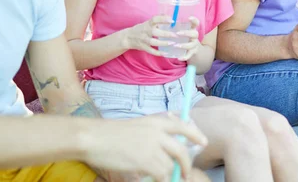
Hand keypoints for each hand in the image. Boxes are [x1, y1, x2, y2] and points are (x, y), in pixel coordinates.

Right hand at [86, 114, 207, 181]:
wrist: (94, 137)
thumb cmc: (110, 133)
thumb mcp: (137, 125)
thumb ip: (153, 132)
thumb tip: (166, 144)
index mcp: (156, 121)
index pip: (183, 126)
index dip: (195, 135)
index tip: (203, 142)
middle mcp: (158, 133)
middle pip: (182, 150)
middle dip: (186, 164)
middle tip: (185, 172)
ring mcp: (153, 147)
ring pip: (170, 166)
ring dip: (167, 174)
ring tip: (160, 177)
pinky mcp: (146, 161)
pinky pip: (161, 175)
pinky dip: (159, 180)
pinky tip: (152, 179)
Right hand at [123, 15, 176, 56]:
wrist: (128, 37)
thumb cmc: (141, 29)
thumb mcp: (148, 22)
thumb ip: (158, 19)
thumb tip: (169, 15)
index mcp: (147, 24)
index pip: (155, 19)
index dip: (163, 19)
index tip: (172, 20)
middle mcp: (145, 31)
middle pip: (155, 32)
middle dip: (165, 33)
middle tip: (175, 34)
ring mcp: (144, 40)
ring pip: (153, 42)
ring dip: (163, 43)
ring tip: (172, 43)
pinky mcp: (143, 47)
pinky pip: (151, 51)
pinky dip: (158, 53)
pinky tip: (166, 53)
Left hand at [173, 16, 201, 60]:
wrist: (192, 49)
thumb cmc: (183, 37)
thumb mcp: (180, 29)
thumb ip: (173, 24)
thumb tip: (163, 15)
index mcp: (191, 29)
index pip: (196, 23)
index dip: (194, 20)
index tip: (189, 18)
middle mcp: (194, 36)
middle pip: (195, 33)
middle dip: (187, 33)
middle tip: (178, 33)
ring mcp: (194, 44)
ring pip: (192, 45)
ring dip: (184, 45)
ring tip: (176, 45)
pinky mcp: (192, 52)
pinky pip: (189, 55)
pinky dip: (184, 57)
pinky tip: (178, 58)